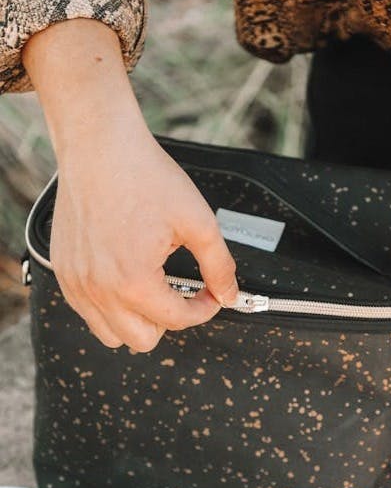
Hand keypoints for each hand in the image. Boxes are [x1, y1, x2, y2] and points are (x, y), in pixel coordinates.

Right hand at [51, 127, 239, 350]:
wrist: (99, 147)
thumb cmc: (143, 176)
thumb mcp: (197, 221)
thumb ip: (219, 264)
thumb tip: (229, 294)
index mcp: (133, 281)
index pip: (177, 320)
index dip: (203, 309)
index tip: (209, 294)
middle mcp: (99, 289)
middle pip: (142, 341)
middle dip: (169, 320)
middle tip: (180, 292)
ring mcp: (77, 283)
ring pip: (111, 335)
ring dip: (137, 320)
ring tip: (152, 288)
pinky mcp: (64, 273)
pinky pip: (88, 313)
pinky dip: (110, 307)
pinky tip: (127, 279)